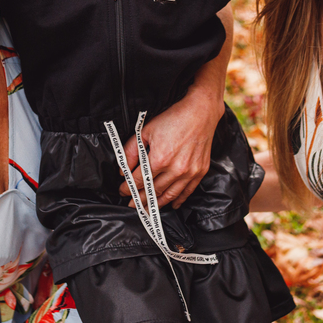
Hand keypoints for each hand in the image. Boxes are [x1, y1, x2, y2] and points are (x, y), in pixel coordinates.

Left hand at [120, 91, 222, 208]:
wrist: (200, 112)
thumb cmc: (173, 118)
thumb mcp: (145, 130)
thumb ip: (131, 151)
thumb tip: (123, 170)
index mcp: (160, 158)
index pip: (139, 180)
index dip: (128, 188)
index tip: (123, 191)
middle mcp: (175, 169)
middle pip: (153, 191)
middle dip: (140, 199)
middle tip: (132, 205)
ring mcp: (189, 172)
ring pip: (169, 195)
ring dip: (156, 204)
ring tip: (147, 210)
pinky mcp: (200, 172)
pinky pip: (187, 192)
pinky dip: (178, 200)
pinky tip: (171, 205)